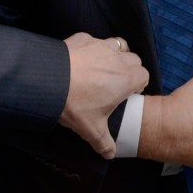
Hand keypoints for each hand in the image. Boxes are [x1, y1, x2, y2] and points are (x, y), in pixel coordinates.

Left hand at [59, 33, 147, 159]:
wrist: (48, 80)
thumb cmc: (75, 104)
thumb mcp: (91, 129)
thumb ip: (104, 143)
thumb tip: (110, 154)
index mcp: (126, 79)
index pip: (144, 75)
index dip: (138, 84)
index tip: (126, 94)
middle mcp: (117, 58)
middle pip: (133, 59)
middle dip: (129, 69)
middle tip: (114, 83)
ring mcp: (99, 45)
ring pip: (117, 44)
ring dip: (114, 55)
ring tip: (101, 68)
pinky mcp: (82, 37)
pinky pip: (93, 40)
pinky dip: (91, 48)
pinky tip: (79, 60)